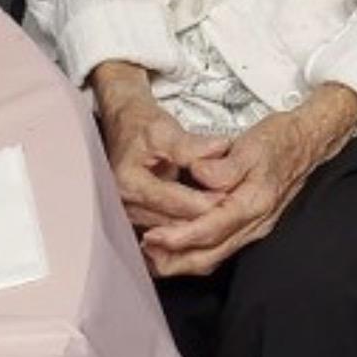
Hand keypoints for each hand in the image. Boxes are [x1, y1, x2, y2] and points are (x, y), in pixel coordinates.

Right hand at [92, 60, 229, 235]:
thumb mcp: (164, 129)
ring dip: (196, 223)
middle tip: (232, 206)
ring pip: (171, 231)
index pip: (174, 201)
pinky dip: (186, 224)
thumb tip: (218, 149)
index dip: (204, 200)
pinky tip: (205, 215)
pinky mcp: (137, 218)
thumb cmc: (141, 126)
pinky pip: (166, 229)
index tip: (228, 196)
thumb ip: (190, 144)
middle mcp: (124, 203)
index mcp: (129, 181)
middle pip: (172, 223)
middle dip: (203, 216)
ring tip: (222, 211)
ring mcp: (129, 214)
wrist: (124, 125)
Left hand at [142, 87, 356, 276]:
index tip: (152, 236)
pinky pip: (221, 249)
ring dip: (183, 261)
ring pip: (215, 257)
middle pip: (210, 255)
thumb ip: (224, 166)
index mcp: (254, 203)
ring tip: (154, 257)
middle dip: (175, 260)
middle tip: (145, 254)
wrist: (307, 142)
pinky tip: (179, 248)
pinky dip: (197, 253)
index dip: (179, 237)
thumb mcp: (250, 145)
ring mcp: (255, 228)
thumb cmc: (279, 141)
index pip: (210, 229)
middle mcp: (255, 223)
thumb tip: (199, 175)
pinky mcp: (252, 226)